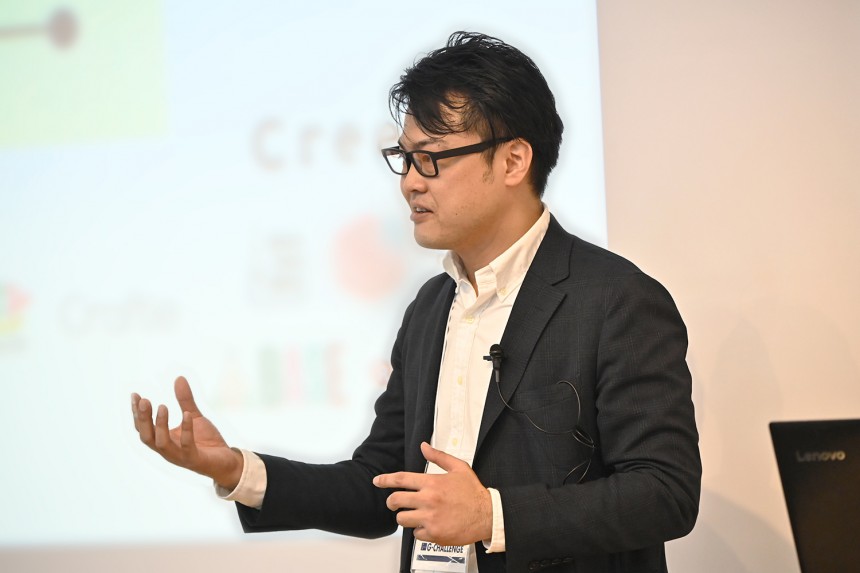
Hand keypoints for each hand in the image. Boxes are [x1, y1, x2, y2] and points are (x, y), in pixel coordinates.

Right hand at [131, 376, 242, 489]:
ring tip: (163, 406)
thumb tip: (179, 378)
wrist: (226, 462)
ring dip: (160, 425)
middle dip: (143, 419)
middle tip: (143, 400)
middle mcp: (167, 450)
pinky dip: (186, 430)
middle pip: (146, 437)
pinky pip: (187, 445)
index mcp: (163, 440)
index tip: (135, 395)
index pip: (143, 428)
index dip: (137, 413)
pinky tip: (188, 414)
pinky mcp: (194, 459)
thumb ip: (185, 400)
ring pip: (161, 443)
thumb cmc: (206, 441)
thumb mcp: (194, 416)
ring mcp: (179, 456)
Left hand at [373, 442, 492, 545]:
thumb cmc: (474, 492)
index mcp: (432, 483)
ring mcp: (430, 519)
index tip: (377, 481)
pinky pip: (416, 534)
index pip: (401, 479)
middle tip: (393, 503)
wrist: (488, 515)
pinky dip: (419, 531)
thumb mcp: (459, 468)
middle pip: (396, 501)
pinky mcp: (434, 534)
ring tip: (414, 515)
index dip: (385, 480)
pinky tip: (429, 525)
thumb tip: (424, 446)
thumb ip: (439, 457)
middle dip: (391, 502)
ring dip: (405, 517)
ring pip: (402, 519)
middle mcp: (428, 500)